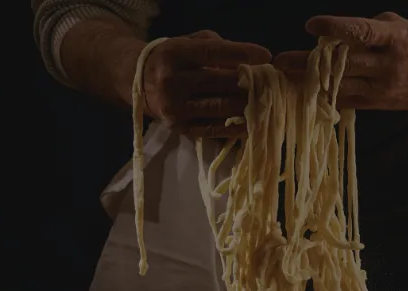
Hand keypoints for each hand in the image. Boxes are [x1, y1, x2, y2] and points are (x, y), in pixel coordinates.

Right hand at [135, 31, 270, 137]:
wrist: (138, 82)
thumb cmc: (171, 59)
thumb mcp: (188, 43)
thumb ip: (215, 47)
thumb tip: (247, 61)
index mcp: (174, 54)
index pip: (213, 52)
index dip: (241, 53)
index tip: (265, 55)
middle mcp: (172, 81)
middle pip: (219, 82)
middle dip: (248, 82)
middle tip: (269, 82)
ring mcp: (174, 107)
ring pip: (219, 108)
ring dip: (245, 105)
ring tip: (264, 102)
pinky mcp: (179, 127)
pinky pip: (212, 129)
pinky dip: (233, 127)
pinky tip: (249, 123)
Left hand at [273, 13, 407, 110]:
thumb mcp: (400, 27)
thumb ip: (370, 30)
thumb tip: (334, 36)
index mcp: (398, 39)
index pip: (362, 32)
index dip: (335, 28)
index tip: (311, 25)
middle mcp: (390, 66)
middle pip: (344, 64)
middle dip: (309, 62)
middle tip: (280, 60)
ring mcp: (384, 89)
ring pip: (341, 87)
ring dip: (310, 83)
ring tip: (285, 78)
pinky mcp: (379, 105)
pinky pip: (347, 101)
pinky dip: (324, 96)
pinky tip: (304, 92)